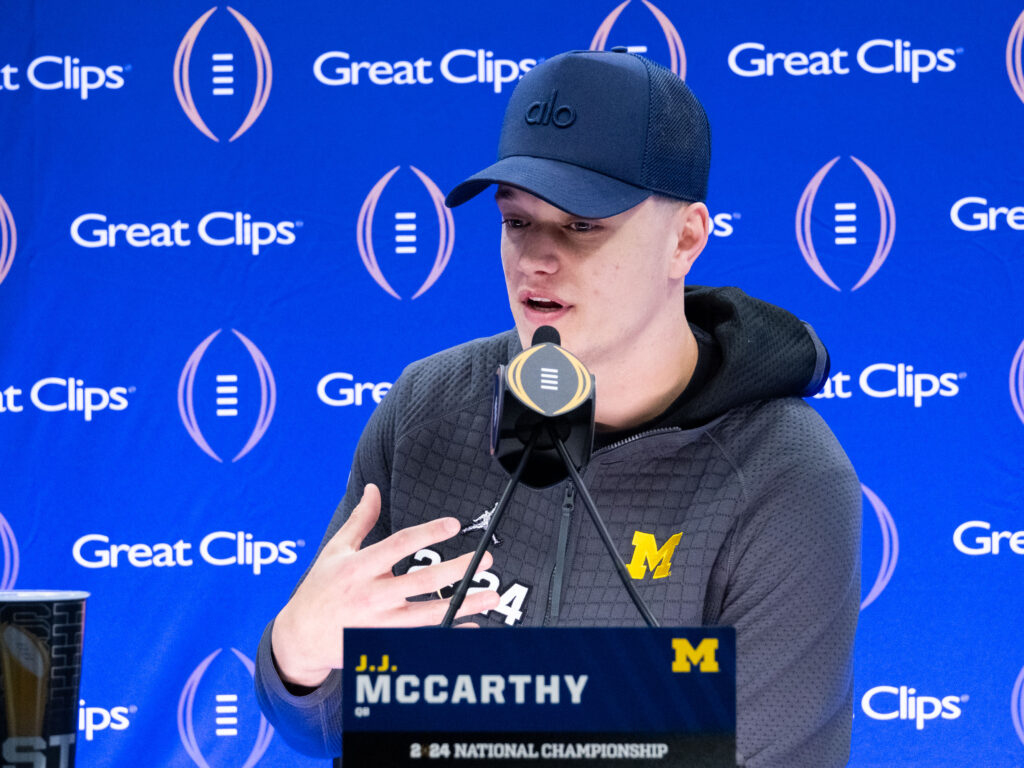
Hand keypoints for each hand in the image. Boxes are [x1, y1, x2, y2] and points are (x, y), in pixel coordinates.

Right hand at [271, 484, 499, 687]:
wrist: (300, 637)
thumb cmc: (321, 588)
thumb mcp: (336, 549)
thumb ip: (361, 520)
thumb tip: (373, 488)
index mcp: (360, 567)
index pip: (400, 545)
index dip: (428, 533)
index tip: (454, 525)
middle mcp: (372, 595)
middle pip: (422, 581)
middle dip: (457, 569)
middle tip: (486, 559)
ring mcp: (380, 623)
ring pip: (430, 615)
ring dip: (464, 605)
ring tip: (492, 595)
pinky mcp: (384, 644)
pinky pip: (424, 640)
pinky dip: (450, 634)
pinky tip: (472, 626)